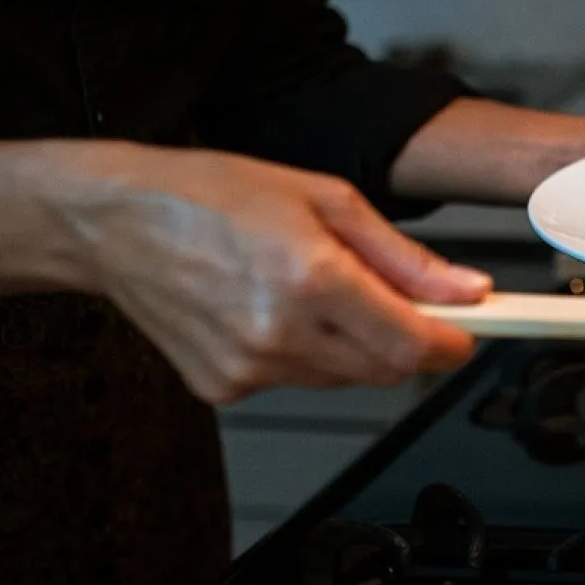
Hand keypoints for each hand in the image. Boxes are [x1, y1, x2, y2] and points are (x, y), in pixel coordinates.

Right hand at [65, 144, 486, 402]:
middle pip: (386, 370)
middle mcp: (280, 334)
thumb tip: (466, 291)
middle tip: (389, 297)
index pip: (414, 345)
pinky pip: (295, 382)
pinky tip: (268, 312)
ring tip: (310, 290)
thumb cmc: (211, 195)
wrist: (114, 221)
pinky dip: (302, 355)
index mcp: (312, 279)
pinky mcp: (222, 389)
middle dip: (405, 340)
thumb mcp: (326, 200)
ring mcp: (248, 369)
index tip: (470, 332)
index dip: (454, 344)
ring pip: (344, 379)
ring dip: (352, 346)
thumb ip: (404, 257)